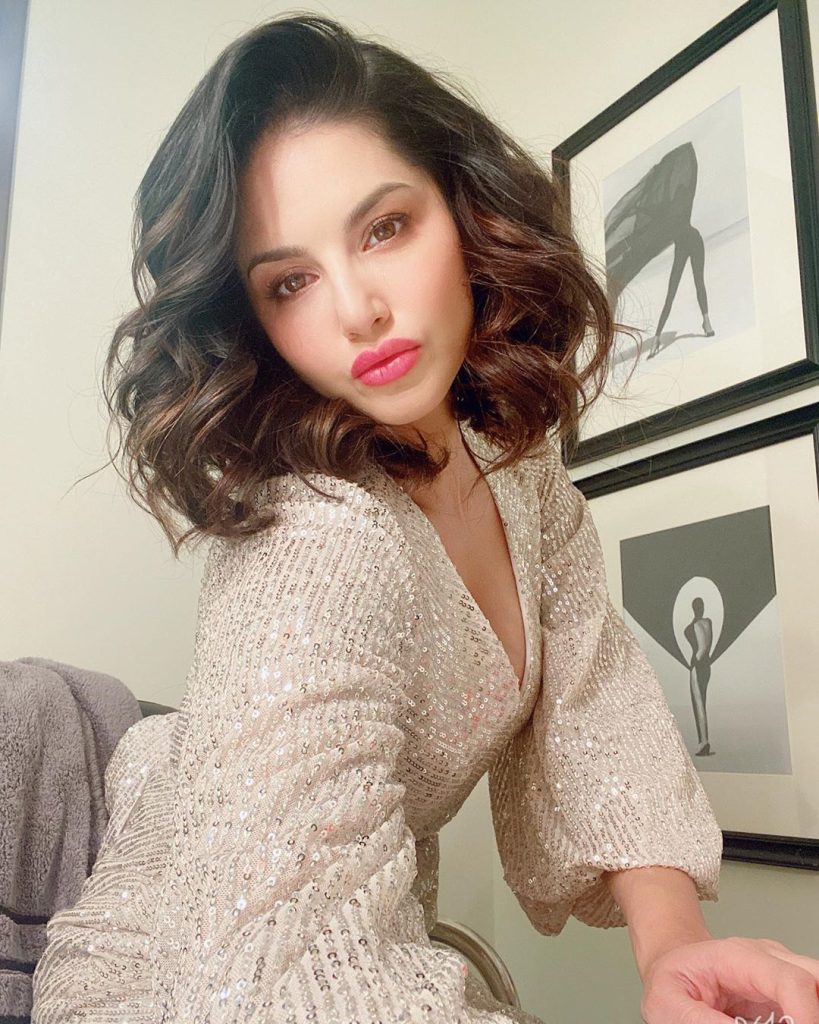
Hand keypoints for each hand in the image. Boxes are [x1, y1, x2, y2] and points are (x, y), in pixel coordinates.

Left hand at [639, 935, 818, 1023]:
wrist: (674, 964)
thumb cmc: (671, 979)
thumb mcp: (668, 1002)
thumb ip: (699, 1021)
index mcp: (739, 956)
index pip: (791, 979)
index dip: (806, 1014)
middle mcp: (769, 959)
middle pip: (815, 979)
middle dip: (815, 1012)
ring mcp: (781, 973)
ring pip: (817, 991)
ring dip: (808, 1015)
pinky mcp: (786, 994)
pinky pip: (807, 1006)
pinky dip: (801, 1018)